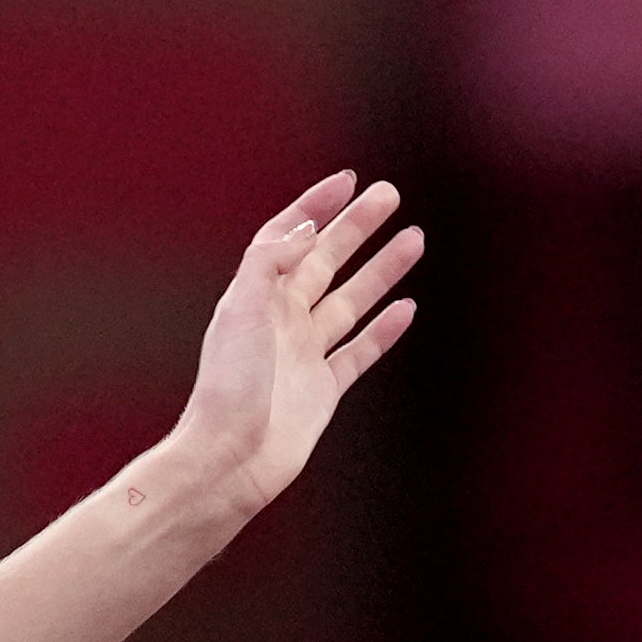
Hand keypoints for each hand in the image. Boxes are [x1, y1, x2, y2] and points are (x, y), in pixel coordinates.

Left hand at [151, 175, 423, 525]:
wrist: (230, 459)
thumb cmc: (228, 388)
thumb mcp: (242, 309)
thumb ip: (270, 261)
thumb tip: (309, 228)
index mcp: (257, 296)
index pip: (289, 237)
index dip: (316, 206)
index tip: (348, 181)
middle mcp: (281, 320)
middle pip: (326, 260)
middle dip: (358, 226)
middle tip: (390, 194)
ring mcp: (305, 354)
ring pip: (351, 300)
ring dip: (381, 270)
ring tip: (414, 238)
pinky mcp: (324, 390)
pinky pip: (360, 350)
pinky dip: (385, 330)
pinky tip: (407, 307)